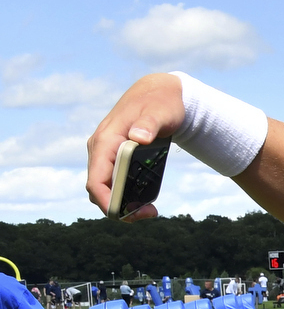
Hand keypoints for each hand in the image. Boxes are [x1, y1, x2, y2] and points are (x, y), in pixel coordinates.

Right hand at [87, 74, 186, 219]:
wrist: (159, 94)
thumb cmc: (161, 103)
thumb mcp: (160, 112)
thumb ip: (149, 124)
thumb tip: (139, 137)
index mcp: (106, 140)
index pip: (96, 180)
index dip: (108, 201)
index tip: (128, 214)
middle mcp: (99, 149)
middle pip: (99, 189)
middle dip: (119, 207)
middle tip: (150, 213)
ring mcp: (104, 154)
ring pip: (104, 188)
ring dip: (123, 204)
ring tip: (150, 210)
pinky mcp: (113, 157)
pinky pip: (113, 182)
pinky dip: (126, 195)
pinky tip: (147, 200)